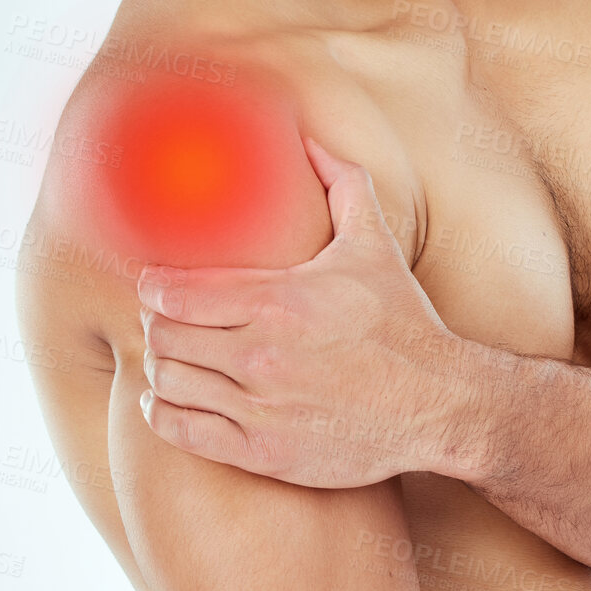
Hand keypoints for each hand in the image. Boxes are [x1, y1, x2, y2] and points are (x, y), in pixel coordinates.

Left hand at [136, 136, 470, 486]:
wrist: (438, 403)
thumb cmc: (401, 321)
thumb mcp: (373, 244)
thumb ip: (341, 184)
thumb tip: (310, 138)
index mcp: (281, 300)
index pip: (180, 292)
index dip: (154, 286)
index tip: (152, 284)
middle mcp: (262, 355)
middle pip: (165, 336)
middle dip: (154, 324)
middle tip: (159, 319)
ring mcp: (260, 407)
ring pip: (168, 382)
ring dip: (158, 366)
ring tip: (166, 355)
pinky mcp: (263, 452)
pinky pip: (182, 431)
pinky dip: (161, 412)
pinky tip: (164, 398)